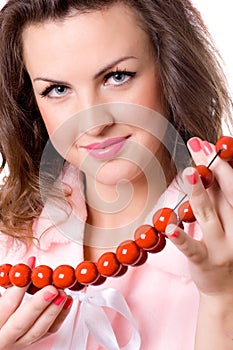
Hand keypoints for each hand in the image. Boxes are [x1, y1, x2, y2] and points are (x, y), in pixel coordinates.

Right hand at [0, 257, 72, 349]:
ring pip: (38, 330)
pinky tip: (66, 302)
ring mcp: (18, 342)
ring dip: (53, 311)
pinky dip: (60, 316)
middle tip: (52, 289)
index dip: (20, 286)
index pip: (6, 305)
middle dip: (39, 304)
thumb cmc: (0, 309)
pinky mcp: (32, 341)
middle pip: (22, 323)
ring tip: (62, 293)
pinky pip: (49, 332)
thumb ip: (7, 283)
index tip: (31, 269)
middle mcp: (4, 338)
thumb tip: (24, 268)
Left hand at [166, 137, 232, 295]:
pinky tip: (169, 225)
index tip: (208, 144)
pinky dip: (181, 237)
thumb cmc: (226, 249)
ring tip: (188, 173)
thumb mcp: (227, 222)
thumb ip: (218, 200)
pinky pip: (192, 248)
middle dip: (212, 167)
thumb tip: (207, 170)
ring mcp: (222, 247)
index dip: (222, 163)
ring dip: (199, 193)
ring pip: (209, 216)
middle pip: (225, 194)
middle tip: (197, 146)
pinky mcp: (205, 262)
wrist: (228, 289)